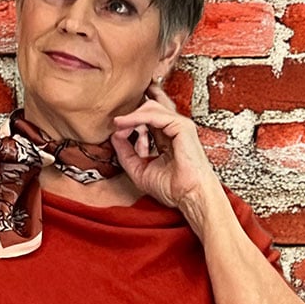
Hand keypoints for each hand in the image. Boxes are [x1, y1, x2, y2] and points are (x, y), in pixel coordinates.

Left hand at [111, 83, 220, 213]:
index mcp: (167, 138)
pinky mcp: (181, 126)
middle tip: (116, 122)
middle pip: (150, 107)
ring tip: (117, 124)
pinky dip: (136, 118)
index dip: (130, 121)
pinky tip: (124, 124)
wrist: (190, 196)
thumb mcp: (139, 170)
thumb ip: (126, 153)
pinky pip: (154, 114)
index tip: (116, 129)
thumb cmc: (173, 189)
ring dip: (131, 115)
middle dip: (131, 112)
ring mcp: (179, 126)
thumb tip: (114, 136)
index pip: (147, 119)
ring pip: (150, 107)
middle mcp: (174, 129)